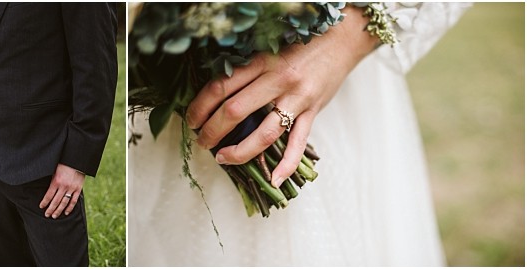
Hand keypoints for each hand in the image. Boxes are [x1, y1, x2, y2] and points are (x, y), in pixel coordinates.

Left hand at [39, 163, 84, 218]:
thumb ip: (52, 181)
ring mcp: (71, 188)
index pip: (48, 195)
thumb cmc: (64, 165)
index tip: (41, 207)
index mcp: (56, 181)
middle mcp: (63, 186)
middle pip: (55, 201)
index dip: (44, 202)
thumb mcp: (54, 171)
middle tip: (47, 215)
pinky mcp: (78, 189)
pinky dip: (70, 207)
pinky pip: (74, 200)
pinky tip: (66, 212)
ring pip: (64, 202)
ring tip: (54, 216)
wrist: (76, 161)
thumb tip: (46, 190)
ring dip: (59, 210)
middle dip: (50, 209)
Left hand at [185, 6, 377, 187]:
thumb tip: (216, 96)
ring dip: (239, 151)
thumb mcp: (267, 51)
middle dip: (212, 131)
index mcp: (261, 62)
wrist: (341, 40)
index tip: (191, 119)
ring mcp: (297, 99)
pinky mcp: (313, 112)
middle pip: (235, 111)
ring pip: (264, 133)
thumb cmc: (300, 46)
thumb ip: (246, 71)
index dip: (200, 106)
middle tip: (201, 141)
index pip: (221, 87)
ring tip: (222, 158)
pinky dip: (286, 165)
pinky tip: (274, 180)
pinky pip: (297, 143)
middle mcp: (277, 80)